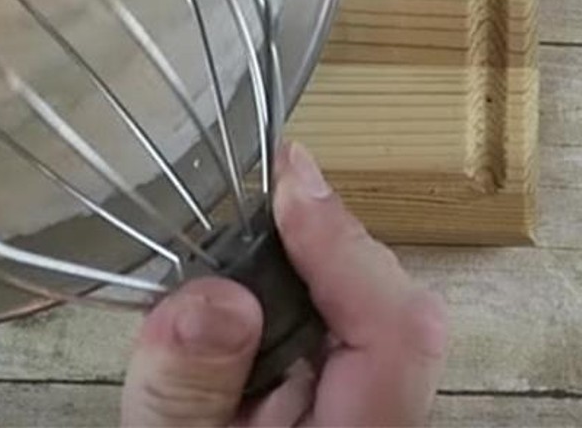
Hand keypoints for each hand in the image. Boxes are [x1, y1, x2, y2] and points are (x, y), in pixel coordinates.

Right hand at [121, 142, 446, 426]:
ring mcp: (375, 416)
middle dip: (322, 246)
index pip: (396, 328)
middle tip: (249, 202)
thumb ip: (185, 386)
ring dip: (310, 268)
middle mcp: (386, 426)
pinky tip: (250, 293)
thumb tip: (214, 296)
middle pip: (393, 309)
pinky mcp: (352, 406)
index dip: (345, 240)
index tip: (285, 178)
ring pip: (373, 315)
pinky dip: (304, 296)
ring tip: (241, 241)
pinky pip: (349, 334)